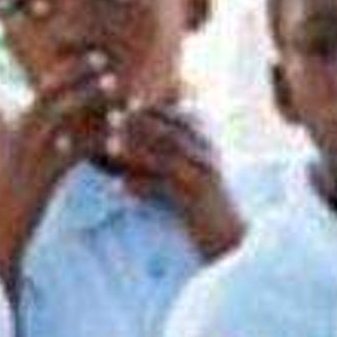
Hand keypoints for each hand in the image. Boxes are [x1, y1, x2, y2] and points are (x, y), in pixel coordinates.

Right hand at [0, 57, 117, 276]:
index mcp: (7, 129)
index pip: (38, 90)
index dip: (65, 72)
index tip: (89, 60)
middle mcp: (14, 136)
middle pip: (48, 92)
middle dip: (77, 74)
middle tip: (105, 61)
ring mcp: (27, 155)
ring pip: (62, 115)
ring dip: (91, 99)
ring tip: (118, 90)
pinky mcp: (41, 177)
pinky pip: (74, 150)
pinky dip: (96, 140)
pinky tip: (116, 136)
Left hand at [108, 101, 239, 257]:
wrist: (227, 237)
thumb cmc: (202, 204)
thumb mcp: (188, 173)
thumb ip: (169, 154)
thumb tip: (138, 140)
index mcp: (204, 146)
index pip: (176, 118)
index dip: (149, 107)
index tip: (123, 99)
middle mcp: (205, 158)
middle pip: (169, 133)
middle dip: (139, 123)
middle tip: (111, 115)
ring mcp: (202, 179)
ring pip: (166, 159)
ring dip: (137, 151)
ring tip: (110, 147)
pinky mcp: (195, 203)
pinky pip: (164, 190)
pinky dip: (141, 186)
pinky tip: (119, 187)